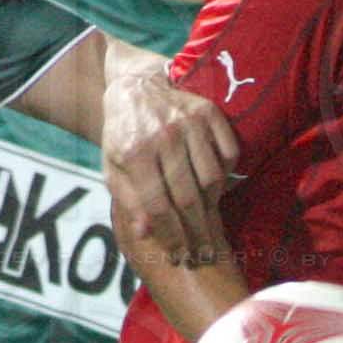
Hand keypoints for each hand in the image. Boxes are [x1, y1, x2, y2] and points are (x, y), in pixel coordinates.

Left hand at [104, 64, 237, 259]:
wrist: (136, 86)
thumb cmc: (122, 135)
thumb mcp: (113, 168)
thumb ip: (128, 200)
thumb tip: (146, 234)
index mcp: (134, 153)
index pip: (157, 207)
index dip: (171, 237)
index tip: (180, 257)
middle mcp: (164, 137)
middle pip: (188, 198)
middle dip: (197, 233)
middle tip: (204, 256)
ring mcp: (189, 123)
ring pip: (212, 178)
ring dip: (213, 208)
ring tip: (210, 226)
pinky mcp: (209, 112)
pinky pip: (229, 153)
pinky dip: (227, 174)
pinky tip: (217, 188)